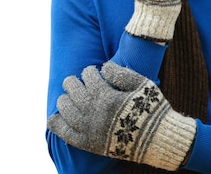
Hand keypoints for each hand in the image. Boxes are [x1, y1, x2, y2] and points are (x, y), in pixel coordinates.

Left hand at [47, 63, 195, 170]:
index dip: (89, 71)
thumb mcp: (142, 84)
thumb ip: (121, 73)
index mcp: (107, 96)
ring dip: (64, 99)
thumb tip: (103, 66)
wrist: (157, 139)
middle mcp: (94, 113)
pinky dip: (57, 124)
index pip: (89, 77)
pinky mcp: (88, 144)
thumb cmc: (151, 108)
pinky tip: (53, 117)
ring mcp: (90, 129)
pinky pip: (66, 134)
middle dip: (72, 82)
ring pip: (66, 109)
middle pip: (73, 90)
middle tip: (74, 80)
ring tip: (66, 95)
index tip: (93, 71)